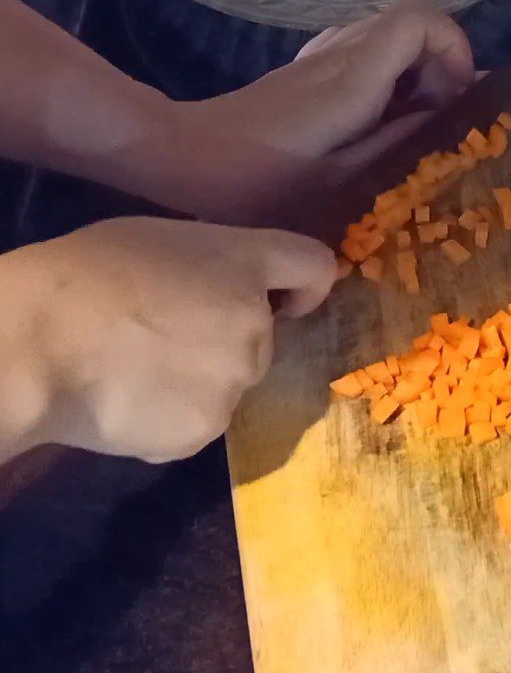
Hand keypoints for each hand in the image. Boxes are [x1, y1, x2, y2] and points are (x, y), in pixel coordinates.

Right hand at [0, 217, 335, 463]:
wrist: (35, 348)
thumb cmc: (85, 277)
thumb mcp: (157, 241)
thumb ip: (213, 265)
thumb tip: (230, 290)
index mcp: (243, 266)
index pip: (313, 267)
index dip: (307, 286)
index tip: (286, 302)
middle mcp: (256, 328)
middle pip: (264, 339)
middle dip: (228, 339)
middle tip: (165, 336)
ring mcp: (235, 384)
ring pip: (232, 384)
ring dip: (201, 380)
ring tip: (138, 371)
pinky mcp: (208, 430)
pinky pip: (201, 421)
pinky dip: (175, 415)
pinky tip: (132, 401)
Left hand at [163, 4, 473, 223]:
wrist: (184, 155)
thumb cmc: (256, 183)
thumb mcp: (335, 182)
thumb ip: (395, 147)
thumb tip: (444, 119)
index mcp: (352, 80)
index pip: (420, 20)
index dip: (455, 49)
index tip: (458, 101)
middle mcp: (340, 53)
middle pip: (413, 20)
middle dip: (442, 64)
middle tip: (440, 123)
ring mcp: (321, 56)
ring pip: (390, 34)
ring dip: (416, 71)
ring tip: (414, 126)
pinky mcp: (307, 68)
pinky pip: (364, 51)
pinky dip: (387, 74)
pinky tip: (378, 117)